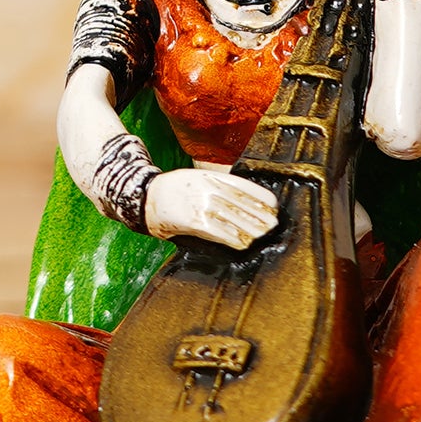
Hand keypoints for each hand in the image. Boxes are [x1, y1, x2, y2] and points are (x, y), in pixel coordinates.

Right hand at [146, 169, 278, 248]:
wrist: (146, 197)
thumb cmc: (176, 190)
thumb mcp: (199, 178)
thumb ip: (221, 186)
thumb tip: (247, 202)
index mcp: (213, 177)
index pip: (247, 188)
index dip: (264, 200)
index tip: (274, 209)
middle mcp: (210, 189)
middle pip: (245, 206)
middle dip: (262, 219)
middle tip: (272, 228)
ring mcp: (203, 205)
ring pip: (237, 222)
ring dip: (253, 232)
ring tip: (262, 237)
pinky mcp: (195, 221)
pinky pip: (222, 233)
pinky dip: (236, 240)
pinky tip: (244, 244)